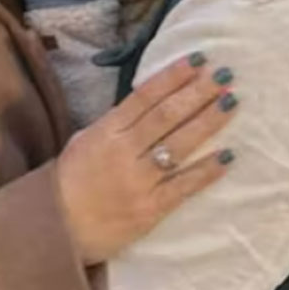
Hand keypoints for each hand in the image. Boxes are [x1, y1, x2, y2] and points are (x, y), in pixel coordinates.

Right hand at [55, 52, 238, 264]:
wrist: (57, 229)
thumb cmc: (70, 181)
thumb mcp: (84, 142)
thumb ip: (115, 124)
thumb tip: (150, 104)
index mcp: (104, 132)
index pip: (144, 98)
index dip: (172, 77)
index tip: (197, 60)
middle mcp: (123, 153)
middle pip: (167, 117)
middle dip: (197, 93)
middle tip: (223, 75)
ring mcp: (139, 181)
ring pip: (179, 146)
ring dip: (208, 123)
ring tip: (231, 103)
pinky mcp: (150, 209)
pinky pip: (184, 186)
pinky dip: (206, 170)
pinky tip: (228, 155)